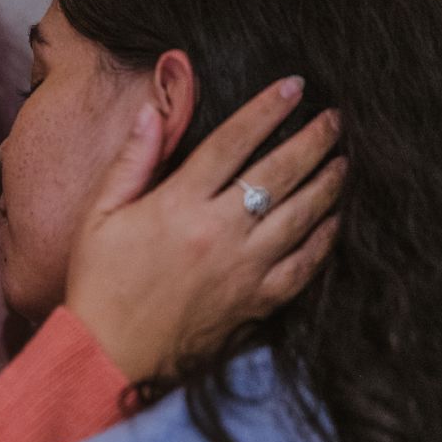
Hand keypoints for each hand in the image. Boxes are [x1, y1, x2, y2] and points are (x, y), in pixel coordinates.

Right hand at [66, 77, 344, 380]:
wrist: (107, 354)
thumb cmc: (98, 282)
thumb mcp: (99, 214)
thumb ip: (132, 159)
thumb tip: (154, 109)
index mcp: (177, 205)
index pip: (233, 142)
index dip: (267, 109)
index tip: (294, 86)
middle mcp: (217, 233)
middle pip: (279, 173)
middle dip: (312, 139)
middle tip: (335, 118)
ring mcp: (242, 270)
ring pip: (301, 215)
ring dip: (327, 182)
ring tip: (342, 159)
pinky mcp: (255, 303)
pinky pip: (303, 266)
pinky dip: (324, 240)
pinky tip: (333, 220)